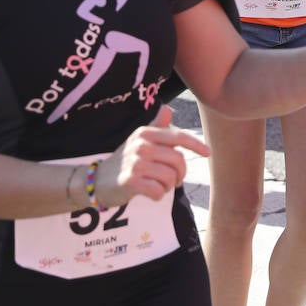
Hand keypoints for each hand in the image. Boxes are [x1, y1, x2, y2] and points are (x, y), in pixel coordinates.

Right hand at [94, 104, 209, 206]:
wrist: (98, 181)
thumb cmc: (126, 161)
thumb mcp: (139, 141)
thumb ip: (156, 127)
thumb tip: (168, 109)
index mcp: (146, 133)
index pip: (178, 136)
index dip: (196, 145)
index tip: (208, 153)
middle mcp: (141, 145)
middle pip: (178, 160)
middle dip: (181, 174)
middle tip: (175, 180)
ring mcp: (135, 163)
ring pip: (170, 177)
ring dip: (169, 186)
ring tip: (160, 185)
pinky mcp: (130, 181)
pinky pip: (159, 191)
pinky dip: (159, 196)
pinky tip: (151, 193)